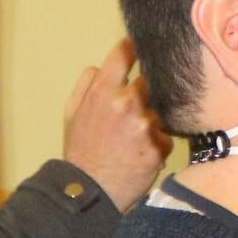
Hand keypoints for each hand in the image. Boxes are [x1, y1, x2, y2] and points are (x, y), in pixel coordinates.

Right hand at [61, 40, 169, 210]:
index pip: (125, 53)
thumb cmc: (81, 150)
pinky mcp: (159, 145)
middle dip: (145, 91)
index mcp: (102, 91)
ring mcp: (144, 124)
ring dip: (151, 119)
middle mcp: (125, 103)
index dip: (135, 48)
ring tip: (133, 138)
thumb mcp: (72, 112)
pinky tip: (142, 153)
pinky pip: (166, 134)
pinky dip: (157, 142)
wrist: (90, 191)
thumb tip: (102, 65)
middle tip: (134, 109)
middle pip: (149, 81)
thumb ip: (87, 84)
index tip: (142, 47)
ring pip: (159, 109)